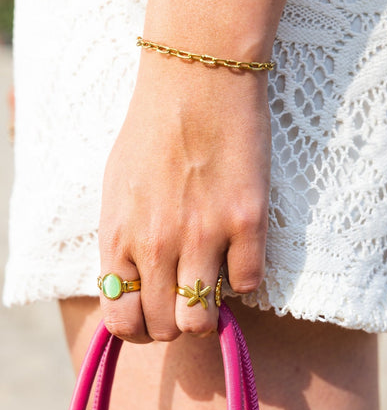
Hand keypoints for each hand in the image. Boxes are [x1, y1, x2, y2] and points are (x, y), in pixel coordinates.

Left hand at [99, 54, 270, 341]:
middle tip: (186, 300)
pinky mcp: (246, 223)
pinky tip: (240, 252)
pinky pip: (247, 284)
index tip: (152, 318)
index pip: (121, 319)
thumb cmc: (151, 132)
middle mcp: (156, 245)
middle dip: (175, 323)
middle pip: (164, 328)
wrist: (196, 80)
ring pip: (202, 321)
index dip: (138, 329)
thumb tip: (135, 282)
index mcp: (119, 237)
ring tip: (213, 288)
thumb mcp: (115, 191)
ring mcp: (202, 236)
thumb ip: (121, 242)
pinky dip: (245, 277)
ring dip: (209, 315)